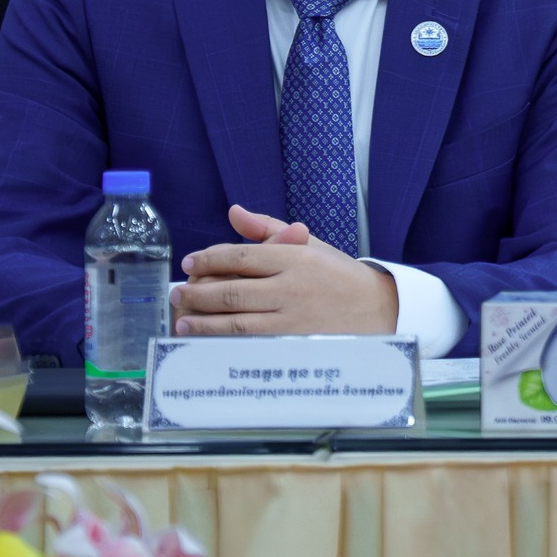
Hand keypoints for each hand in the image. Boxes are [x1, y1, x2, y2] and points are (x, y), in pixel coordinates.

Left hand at [172, 204, 397, 335]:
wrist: (379, 310)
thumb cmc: (339, 276)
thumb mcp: (311, 246)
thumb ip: (269, 229)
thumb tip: (234, 212)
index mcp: (295, 257)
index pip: (240, 255)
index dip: (209, 259)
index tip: (189, 263)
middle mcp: (291, 286)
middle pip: (230, 290)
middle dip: (196, 293)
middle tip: (177, 294)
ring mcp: (291, 318)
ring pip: (233, 320)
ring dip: (202, 322)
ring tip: (182, 320)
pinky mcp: (291, 344)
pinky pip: (247, 343)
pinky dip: (221, 342)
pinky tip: (206, 341)